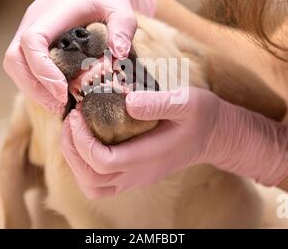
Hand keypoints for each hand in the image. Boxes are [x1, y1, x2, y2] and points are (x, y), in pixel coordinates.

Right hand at [3, 0, 154, 112]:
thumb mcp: (122, 7)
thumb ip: (124, 28)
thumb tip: (119, 55)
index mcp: (54, 11)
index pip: (32, 41)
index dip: (43, 70)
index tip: (63, 91)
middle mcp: (34, 19)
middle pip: (13, 58)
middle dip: (33, 87)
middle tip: (60, 107)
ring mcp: (29, 28)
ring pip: (13, 64)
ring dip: (32, 88)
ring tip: (58, 106)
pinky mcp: (31, 37)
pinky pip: (21, 63)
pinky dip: (33, 82)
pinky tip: (55, 95)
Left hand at [61, 87, 287, 197]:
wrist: (215, 135)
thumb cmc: (201, 115)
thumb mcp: (186, 100)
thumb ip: (158, 102)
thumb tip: (126, 102)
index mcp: (150, 155)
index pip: (103, 162)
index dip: (82, 140)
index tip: (79, 113)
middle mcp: (140, 173)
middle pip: (91, 179)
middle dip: (72, 149)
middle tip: (71, 119)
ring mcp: (137, 177)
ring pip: (94, 186)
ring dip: (75, 160)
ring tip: (75, 131)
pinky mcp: (136, 175)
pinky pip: (102, 182)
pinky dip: (85, 165)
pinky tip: (88, 139)